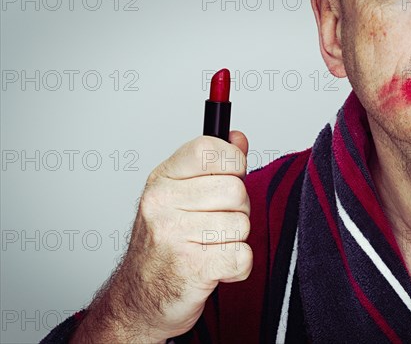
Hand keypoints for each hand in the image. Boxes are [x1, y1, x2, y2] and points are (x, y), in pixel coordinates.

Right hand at [72, 131, 251, 342]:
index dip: (233, 161)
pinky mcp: (192, 268)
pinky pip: (242, 256)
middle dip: (238, 209)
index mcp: (162, 180)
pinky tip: (216, 267)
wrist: (139, 300)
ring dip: (235, 240)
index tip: (232, 174)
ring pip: (242, 224)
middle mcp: (162, 204)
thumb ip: (212, 166)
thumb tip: (237, 139)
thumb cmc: (163, 246)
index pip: (209, 149)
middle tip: (217, 223)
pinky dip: (237, 267)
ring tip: (210, 246)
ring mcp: (174, 235)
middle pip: (235, 190)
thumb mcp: (180, 195)